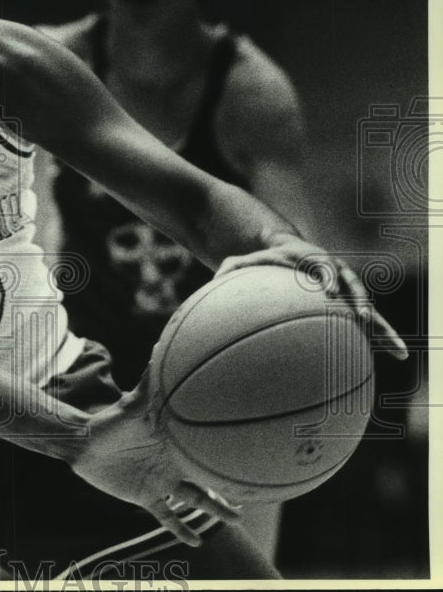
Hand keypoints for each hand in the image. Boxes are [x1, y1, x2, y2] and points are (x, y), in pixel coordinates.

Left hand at [69, 373, 239, 545]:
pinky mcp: (145, 497)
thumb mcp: (132, 405)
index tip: (253, 454)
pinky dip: (180, 529)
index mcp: (175, 443)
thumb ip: (148, 385)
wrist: (84, 444)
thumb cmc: (110, 422)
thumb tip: (158, 352)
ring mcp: (161, 481)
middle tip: (255, 494)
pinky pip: (167, 517)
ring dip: (214, 510)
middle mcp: (173, 463)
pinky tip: (195, 542)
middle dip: (229, 487)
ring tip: (236, 520)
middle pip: (207, 478)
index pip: (205, 449)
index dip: (227, 454)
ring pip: (195, 500)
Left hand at [215, 233, 407, 359]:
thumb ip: (233, 266)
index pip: (326, 266)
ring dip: (382, 327)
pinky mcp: (349, 307)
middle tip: (366, 319)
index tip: (331, 293)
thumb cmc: (265, 260)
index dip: (330, 278)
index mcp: (314, 261)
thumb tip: (213, 276)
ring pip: (369, 308)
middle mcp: (336, 274)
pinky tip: (395, 357)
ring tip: (397, 348)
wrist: (289, 253)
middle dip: (361, 302)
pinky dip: (381, 338)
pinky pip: (368, 324)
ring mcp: (346, 292)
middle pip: (355, 287)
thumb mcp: (249, 260)